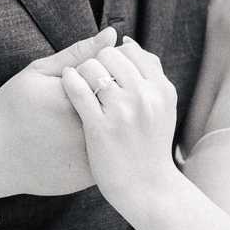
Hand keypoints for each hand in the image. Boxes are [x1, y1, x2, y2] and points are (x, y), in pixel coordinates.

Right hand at [0, 27, 116, 197]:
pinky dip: (103, 145)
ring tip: (76, 122)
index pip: (113, 75)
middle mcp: (87, 128)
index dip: (104, 73)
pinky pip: (108, 155)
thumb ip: (79, 52)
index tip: (87, 78)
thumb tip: (112, 33)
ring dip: (111, 122)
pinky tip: (77, 140)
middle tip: (77, 105)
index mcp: (75, 98)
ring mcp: (89, 154)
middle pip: (119, 104)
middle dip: (109, 98)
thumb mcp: (39, 73)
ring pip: (116, 131)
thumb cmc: (13, 109)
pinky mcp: (88, 175)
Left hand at [61, 38, 177, 219]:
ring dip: (82, 70)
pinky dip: (69, 80)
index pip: (132, 51)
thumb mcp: (163, 106)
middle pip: (111, 55)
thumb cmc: (151, 144)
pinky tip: (66, 82)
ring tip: (79, 81)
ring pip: (93, 68)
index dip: (115, 55)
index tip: (107, 67)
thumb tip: (127, 42)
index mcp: (161, 89)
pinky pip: (77, 90)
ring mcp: (122, 112)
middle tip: (91, 75)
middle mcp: (144, 96)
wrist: (147, 187)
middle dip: (98, 61)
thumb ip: (151, 72)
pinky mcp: (100, 127)